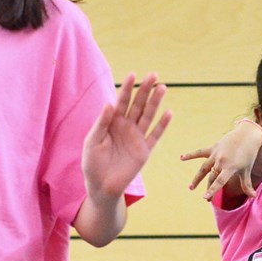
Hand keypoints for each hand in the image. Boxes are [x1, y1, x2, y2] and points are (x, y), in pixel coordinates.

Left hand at [82, 72, 171, 202]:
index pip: (121, 101)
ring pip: (148, 116)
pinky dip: (162, 125)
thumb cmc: (92, 163)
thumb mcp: (92, 141)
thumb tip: (110, 103)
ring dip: (155, 102)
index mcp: (112, 122)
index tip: (133, 75)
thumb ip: (102, 122)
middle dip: (145, 90)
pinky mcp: (144, 151)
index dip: (127, 88)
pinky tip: (169, 112)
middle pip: (137, 105)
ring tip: (162, 87)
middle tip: (153, 74)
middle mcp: (126, 127)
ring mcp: (136, 138)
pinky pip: (155, 135)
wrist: (101, 186)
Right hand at [181, 120, 261, 200]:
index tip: (205, 197)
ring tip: (190, 188)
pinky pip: (200, 152)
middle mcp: (222, 160)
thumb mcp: (247, 170)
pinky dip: (191, 155)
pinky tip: (181, 158)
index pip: (220, 181)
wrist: (247, 135)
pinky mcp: (213, 148)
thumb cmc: (248, 155)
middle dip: (208, 188)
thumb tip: (253, 196)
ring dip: (197, 178)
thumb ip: (247, 185)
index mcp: (230, 167)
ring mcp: (216, 154)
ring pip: (204, 168)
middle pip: (212, 177)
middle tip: (207, 200)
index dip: (213, 189)